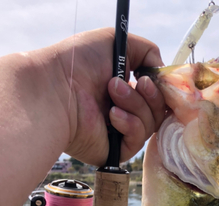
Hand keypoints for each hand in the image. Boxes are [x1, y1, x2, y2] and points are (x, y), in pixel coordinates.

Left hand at [48, 28, 165, 165]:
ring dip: (136, 104)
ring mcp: (119, 133)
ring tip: (111, 91)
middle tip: (131, 81)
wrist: (56, 88)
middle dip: (149, 94)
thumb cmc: (79, 62)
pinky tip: (111, 115)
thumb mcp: (117, 42)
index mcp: (124, 90)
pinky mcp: (115, 151)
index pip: (157, 95)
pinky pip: (138, 140)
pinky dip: (130, 124)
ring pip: (151, 124)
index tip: (154, 78)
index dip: (161, 88)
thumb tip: (161, 72)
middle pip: (158, 111)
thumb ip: (147, 51)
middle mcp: (123, 112)